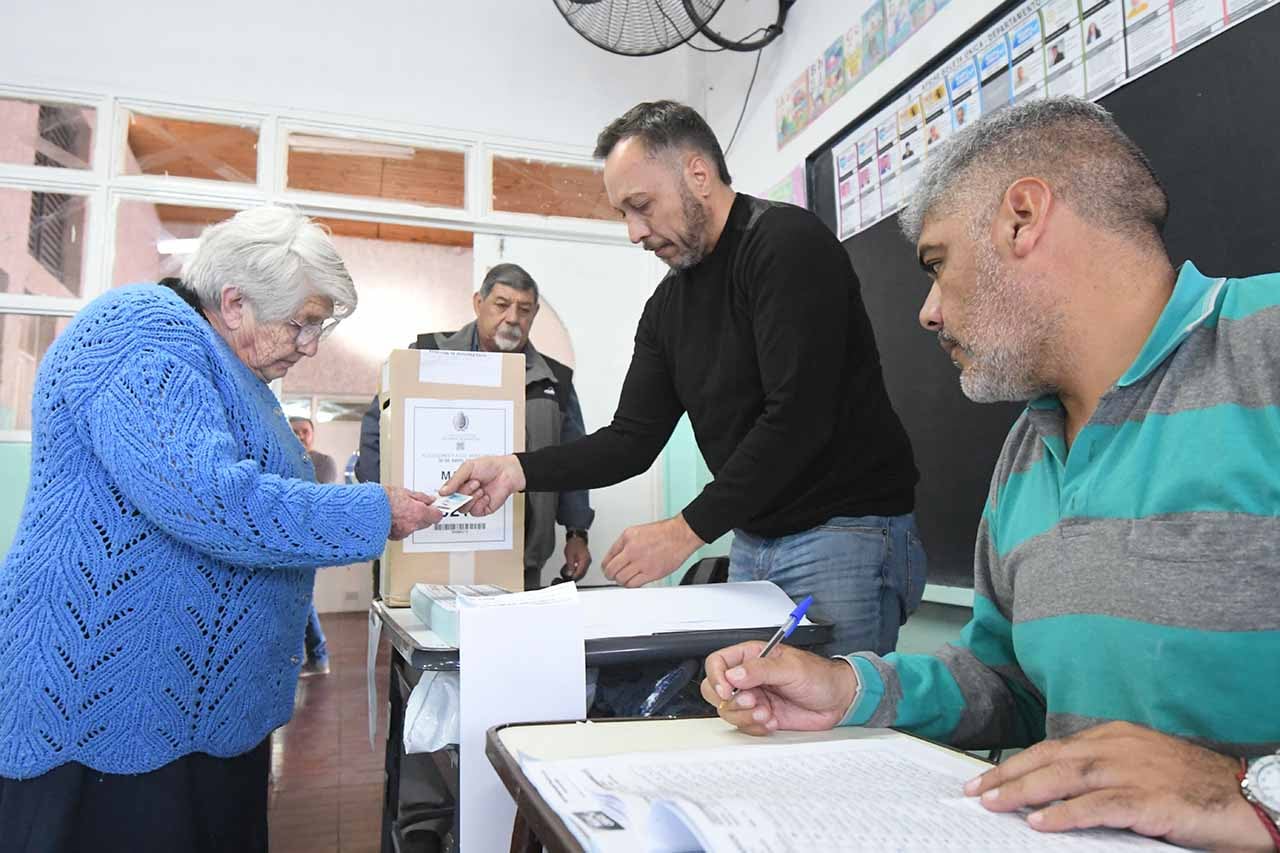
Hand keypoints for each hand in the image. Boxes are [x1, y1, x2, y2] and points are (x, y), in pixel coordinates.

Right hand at [383, 486, 444, 539]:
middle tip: (414, 506)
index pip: (437, 516)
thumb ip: (420, 497)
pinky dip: (401, 526)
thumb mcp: (403, 491)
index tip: (432, 507)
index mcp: (418, 513)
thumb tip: (429, 500)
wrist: (363, 509)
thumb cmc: (380, 499)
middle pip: (427, 523)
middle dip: (423, 515)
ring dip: (411, 521)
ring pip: (414, 527)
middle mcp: (412, 525)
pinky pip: (403, 532)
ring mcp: (403, 532)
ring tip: (399, 510)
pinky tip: (392, 518)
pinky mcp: (394, 537)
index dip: (435, 511)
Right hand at [439, 455, 525, 515]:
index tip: (444, 495)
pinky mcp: (483, 509)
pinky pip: (475, 512)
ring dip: (472, 497)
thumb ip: (454, 480)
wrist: (508, 471)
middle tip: (474, 483)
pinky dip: (480, 503)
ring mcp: (474, 502)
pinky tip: (485, 495)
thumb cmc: (490, 466)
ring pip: (463, 508)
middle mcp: (465, 494)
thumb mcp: (468, 467)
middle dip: (463, 492)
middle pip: (453, 503)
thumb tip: (443, 491)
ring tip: (480, 488)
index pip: (446, 494)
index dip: (444, 496)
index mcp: (459, 484)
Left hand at [563, 538, 590, 580]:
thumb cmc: (574, 544)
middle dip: (576, 576)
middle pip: (582, 573)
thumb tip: (570, 573)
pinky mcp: (586, 559)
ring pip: (583, 571)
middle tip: (569, 578)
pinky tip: (574, 570)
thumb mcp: (569, 555)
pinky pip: (583, 567)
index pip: (580, 572)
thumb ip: (570, 566)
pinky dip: (578, 570)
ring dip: (577, 574)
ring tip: (570, 575)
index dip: (574, 577)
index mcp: (584, 560)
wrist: (577, 538)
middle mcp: (588, 561)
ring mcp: (587, 560)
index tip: (569, 579)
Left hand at [601, 514, 702, 586]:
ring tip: (624, 579)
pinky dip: (631, 585)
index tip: (606, 569)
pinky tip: (633, 581)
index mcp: (627, 538)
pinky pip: (634, 585)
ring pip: (621, 580)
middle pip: (611, 570)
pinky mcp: (651, 573)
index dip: (605, 566)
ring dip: (620, 581)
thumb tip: (615, 557)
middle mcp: (632, 550)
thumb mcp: (637, 531)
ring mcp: (641, 563)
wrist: (680, 536)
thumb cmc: (663, 533)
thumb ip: (624, 544)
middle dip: (610, 575)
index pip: (608, 557)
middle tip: (612, 576)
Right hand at [700, 642, 857, 735]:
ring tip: (766, 713)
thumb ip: (760, 670)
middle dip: (731, 701)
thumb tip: (734, 674)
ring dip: (745, 716)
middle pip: (715, 690)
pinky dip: (756, 727)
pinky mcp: (761, 716)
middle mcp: (748, 678)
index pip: (718, 663)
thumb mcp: (791, 668)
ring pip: (728, 711)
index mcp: (751, 656)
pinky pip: (744, 726)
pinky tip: (772, 721)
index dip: (717, 677)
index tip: (728, 691)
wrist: (838, 701)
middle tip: (752, 702)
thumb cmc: (820, 676)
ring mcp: (753, 698)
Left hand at [965, 721, 1272, 849]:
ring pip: (1066, 778)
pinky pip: (1099, 806)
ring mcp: (1134, 771)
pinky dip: (1066, 813)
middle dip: (1008, 776)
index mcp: (1114, 737)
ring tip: (994, 803)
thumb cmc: (1193, 786)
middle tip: (974, 791)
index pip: (1053, 749)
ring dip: (1025, 791)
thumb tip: (1056, 794)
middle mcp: (1118, 748)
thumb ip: (1101, 775)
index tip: (986, 778)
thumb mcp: (1140, 770)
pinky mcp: (1151, 799)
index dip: (1017, 764)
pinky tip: (1040, 823)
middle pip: (1050, 759)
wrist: (1247, 796)